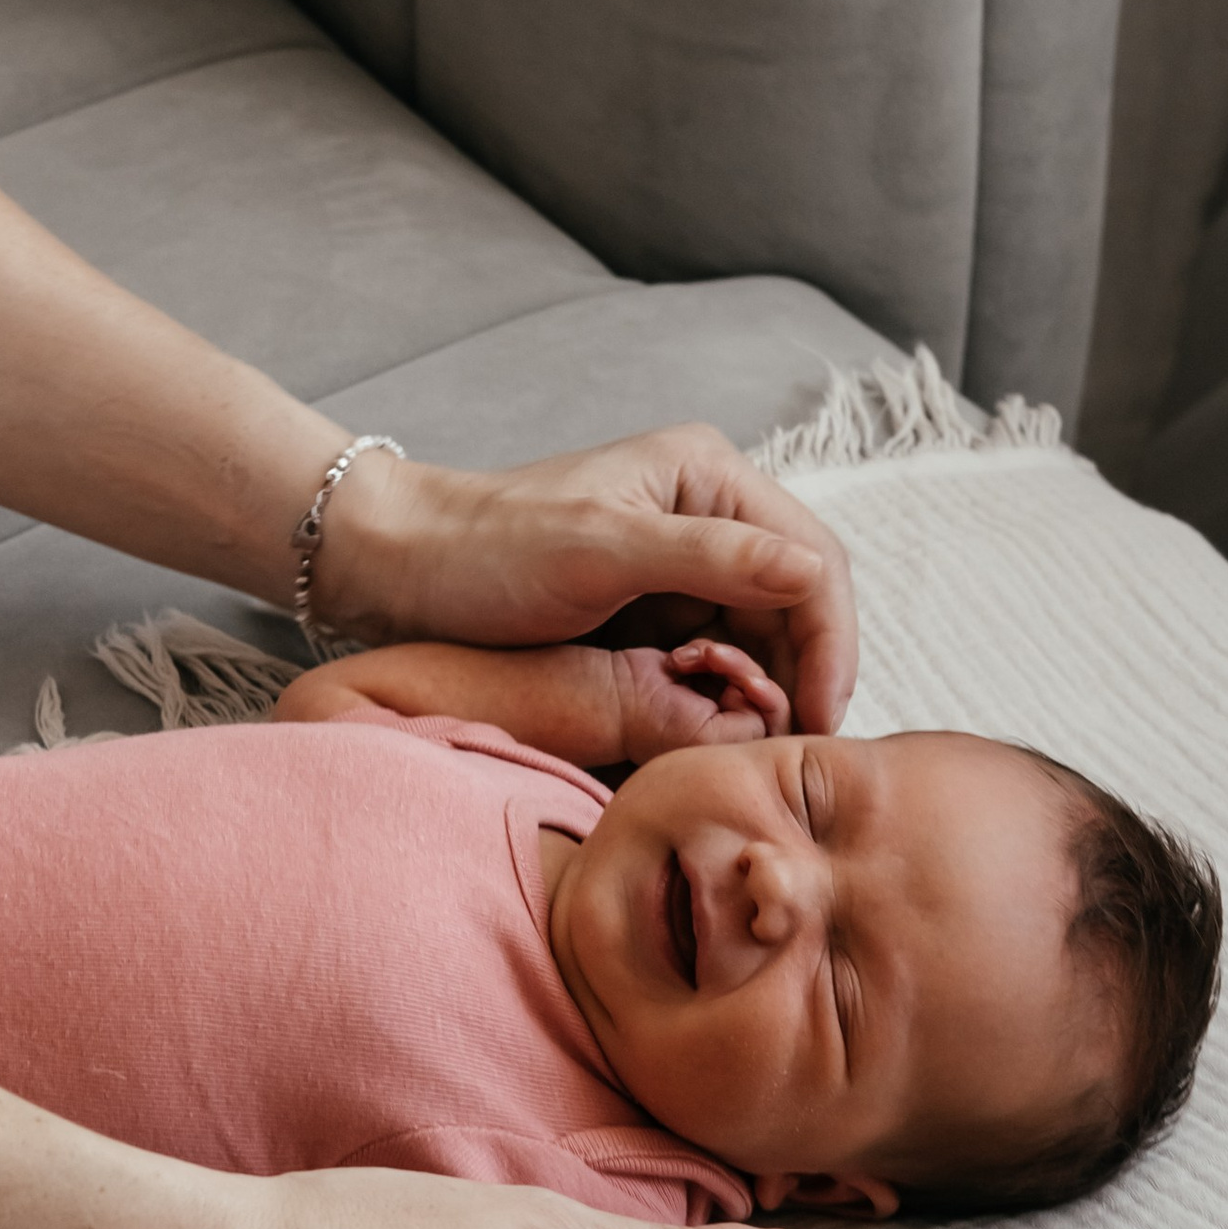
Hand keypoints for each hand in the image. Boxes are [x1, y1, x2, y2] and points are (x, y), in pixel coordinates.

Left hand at [310, 422, 856, 736]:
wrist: (397, 571)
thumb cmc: (486, 549)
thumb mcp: (600, 549)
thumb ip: (710, 557)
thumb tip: (811, 574)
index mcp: (710, 478)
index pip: (813, 563)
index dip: (830, 644)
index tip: (822, 719)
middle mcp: (709, 517)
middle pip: (796, 610)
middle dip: (797, 678)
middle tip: (780, 749)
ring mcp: (682, 570)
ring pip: (759, 645)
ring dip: (757, 696)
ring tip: (736, 745)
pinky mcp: (653, 616)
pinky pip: (713, 666)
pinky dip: (717, 703)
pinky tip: (701, 736)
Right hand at [613, 636, 794, 764]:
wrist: (612, 695)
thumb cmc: (656, 724)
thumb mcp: (714, 735)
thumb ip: (757, 725)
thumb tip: (775, 701)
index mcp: (738, 752)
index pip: (778, 721)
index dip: (767, 697)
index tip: (744, 684)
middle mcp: (733, 729)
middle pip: (767, 692)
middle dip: (743, 671)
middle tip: (717, 660)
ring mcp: (720, 702)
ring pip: (749, 670)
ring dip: (722, 658)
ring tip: (688, 657)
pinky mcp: (705, 676)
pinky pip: (728, 655)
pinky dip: (706, 650)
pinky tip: (678, 658)